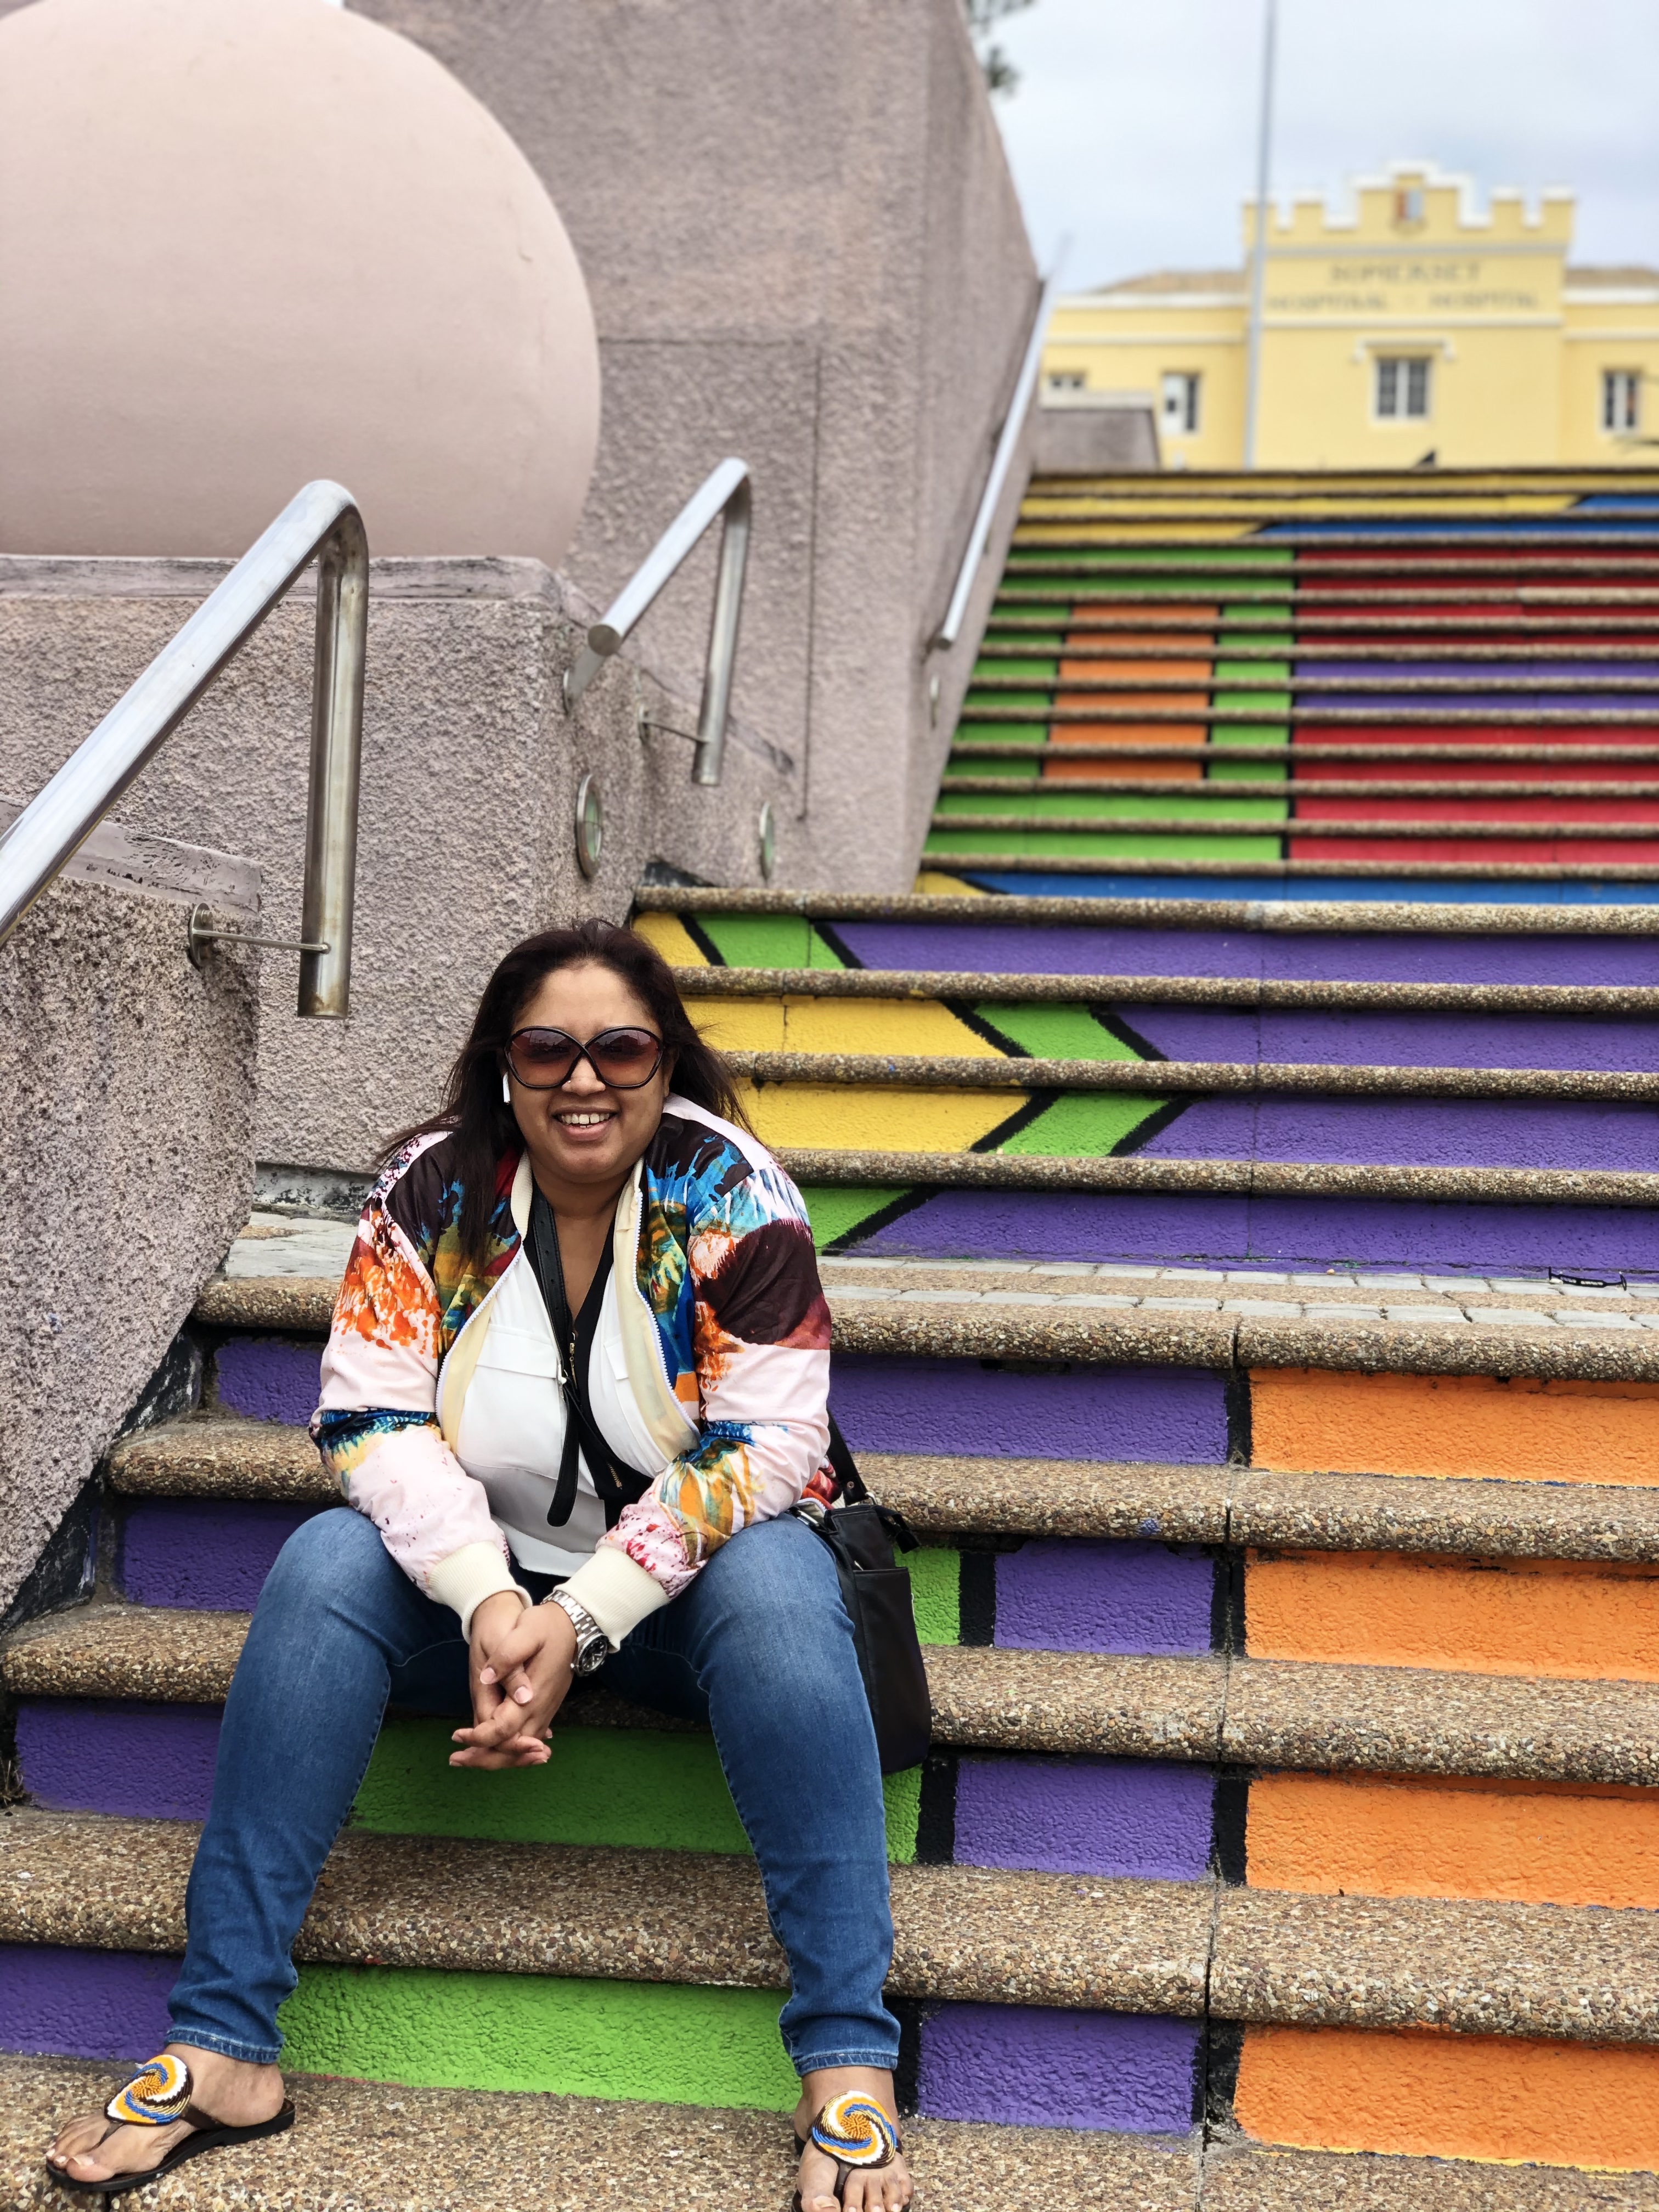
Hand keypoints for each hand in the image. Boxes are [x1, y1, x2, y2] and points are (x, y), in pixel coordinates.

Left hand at [450, 1593, 577, 1769]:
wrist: (571, 1626)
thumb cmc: (546, 1626)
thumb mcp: (526, 1631)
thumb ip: (508, 1657)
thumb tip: (489, 1678)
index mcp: (533, 1695)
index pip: (503, 1730)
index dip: (479, 1738)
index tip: (457, 1735)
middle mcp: (539, 1710)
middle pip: (511, 1748)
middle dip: (483, 1758)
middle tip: (456, 1759)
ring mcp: (544, 1712)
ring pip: (519, 1748)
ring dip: (494, 1756)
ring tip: (465, 1757)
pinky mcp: (544, 1709)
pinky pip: (525, 1739)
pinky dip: (507, 1749)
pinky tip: (489, 1747)